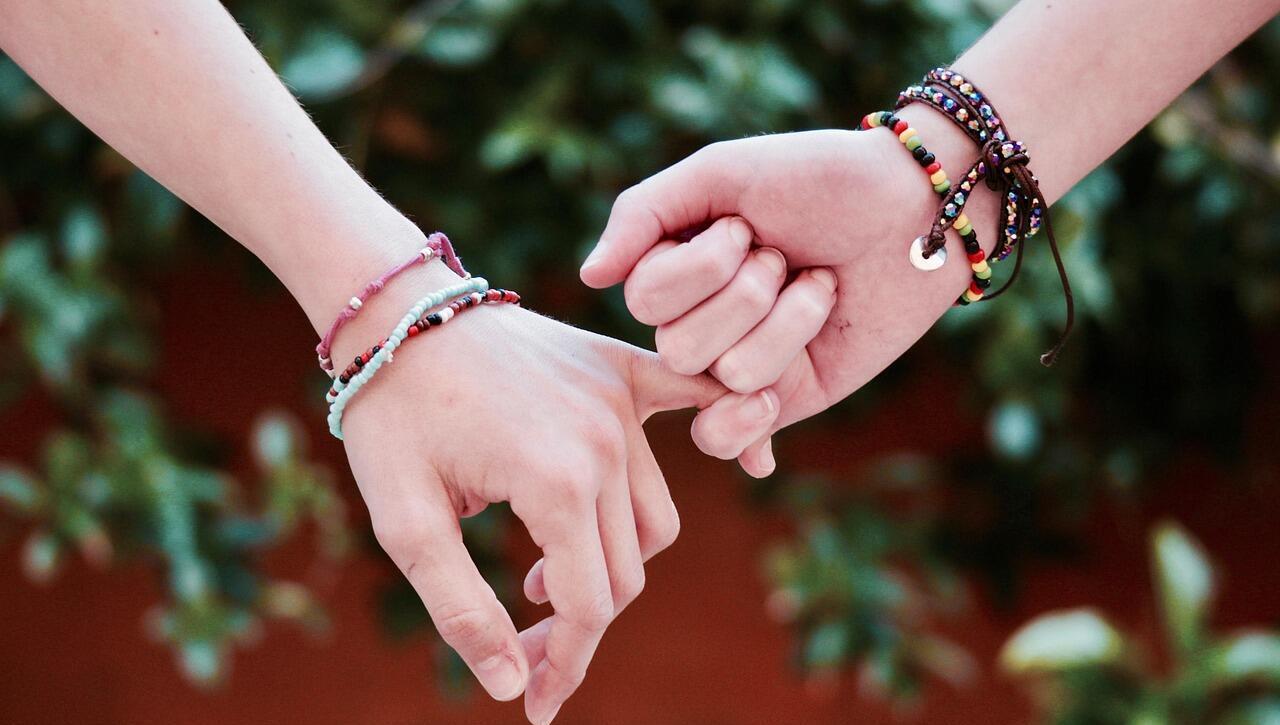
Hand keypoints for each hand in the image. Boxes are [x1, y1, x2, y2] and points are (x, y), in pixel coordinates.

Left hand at [338, 294, 721, 723]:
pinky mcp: (624, 369)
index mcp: (555, 482)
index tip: (535, 704)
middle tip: (518, 639)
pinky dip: (732, 432)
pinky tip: (757, 463)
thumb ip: (462, 609)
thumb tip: (512, 685)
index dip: (564, 664)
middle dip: (576, 624)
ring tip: (541, 577)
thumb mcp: (405, 523)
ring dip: (613, 564)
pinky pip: (697, 406)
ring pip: (655, 519)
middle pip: (627, 571)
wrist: (398, 312)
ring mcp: (623, 401)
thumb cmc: (392, 417)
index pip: (589, 605)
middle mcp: (607, 442)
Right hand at [580, 116, 997, 475]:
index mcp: (674, 266)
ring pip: (727, 378)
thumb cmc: (820, 179)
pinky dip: (745, 430)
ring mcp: (738, 363)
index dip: (704, 264)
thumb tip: (589, 277)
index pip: (646, 297)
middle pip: (680, 345)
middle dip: (749, 293)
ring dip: (789, 324)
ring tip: (819, 288)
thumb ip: (643, 213)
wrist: (917, 210)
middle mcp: (697, 318)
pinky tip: (770, 407)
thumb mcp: (723, 172)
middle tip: (788, 257)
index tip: (750, 225)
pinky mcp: (784, 399)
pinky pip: (729, 438)